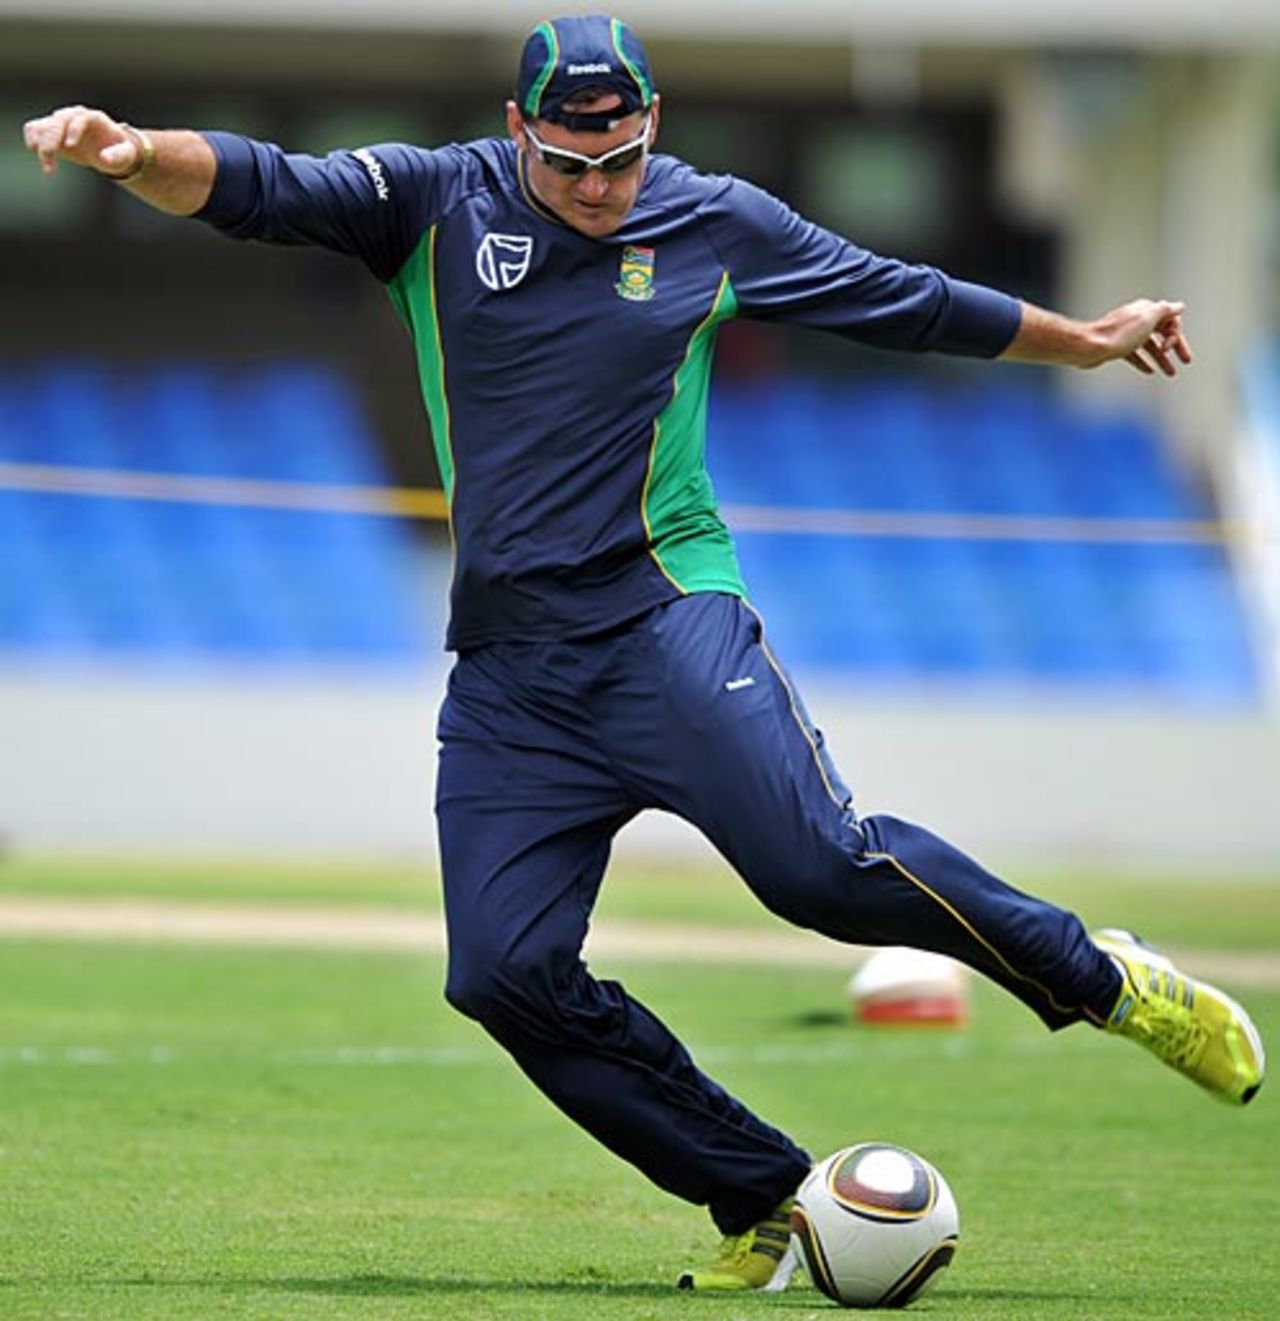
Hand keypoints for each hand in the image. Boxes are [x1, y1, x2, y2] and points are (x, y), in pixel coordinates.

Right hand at [22, 105, 140, 177]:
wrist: (108, 151)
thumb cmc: (119, 151)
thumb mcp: (125, 155)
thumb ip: (118, 155)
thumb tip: (104, 158)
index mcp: (94, 118)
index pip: (81, 118)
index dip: (73, 129)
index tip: (70, 145)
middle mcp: (75, 116)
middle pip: (58, 120)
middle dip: (51, 138)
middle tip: (48, 157)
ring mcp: (62, 122)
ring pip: (44, 125)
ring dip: (40, 143)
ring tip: (48, 167)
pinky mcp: (53, 130)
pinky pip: (35, 128)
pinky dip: (32, 139)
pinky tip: (35, 152)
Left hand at [1090, 299, 1193, 376]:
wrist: (1089, 346)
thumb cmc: (1119, 333)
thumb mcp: (1149, 317)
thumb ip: (1166, 310)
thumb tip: (1179, 306)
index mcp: (1146, 310)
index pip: (1170, 320)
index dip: (1175, 334)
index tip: (1170, 347)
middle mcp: (1137, 319)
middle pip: (1162, 333)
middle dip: (1175, 346)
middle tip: (1186, 361)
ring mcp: (1126, 334)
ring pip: (1149, 346)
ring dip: (1162, 359)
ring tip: (1171, 373)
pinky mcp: (1116, 347)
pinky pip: (1134, 355)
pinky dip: (1143, 362)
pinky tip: (1150, 371)